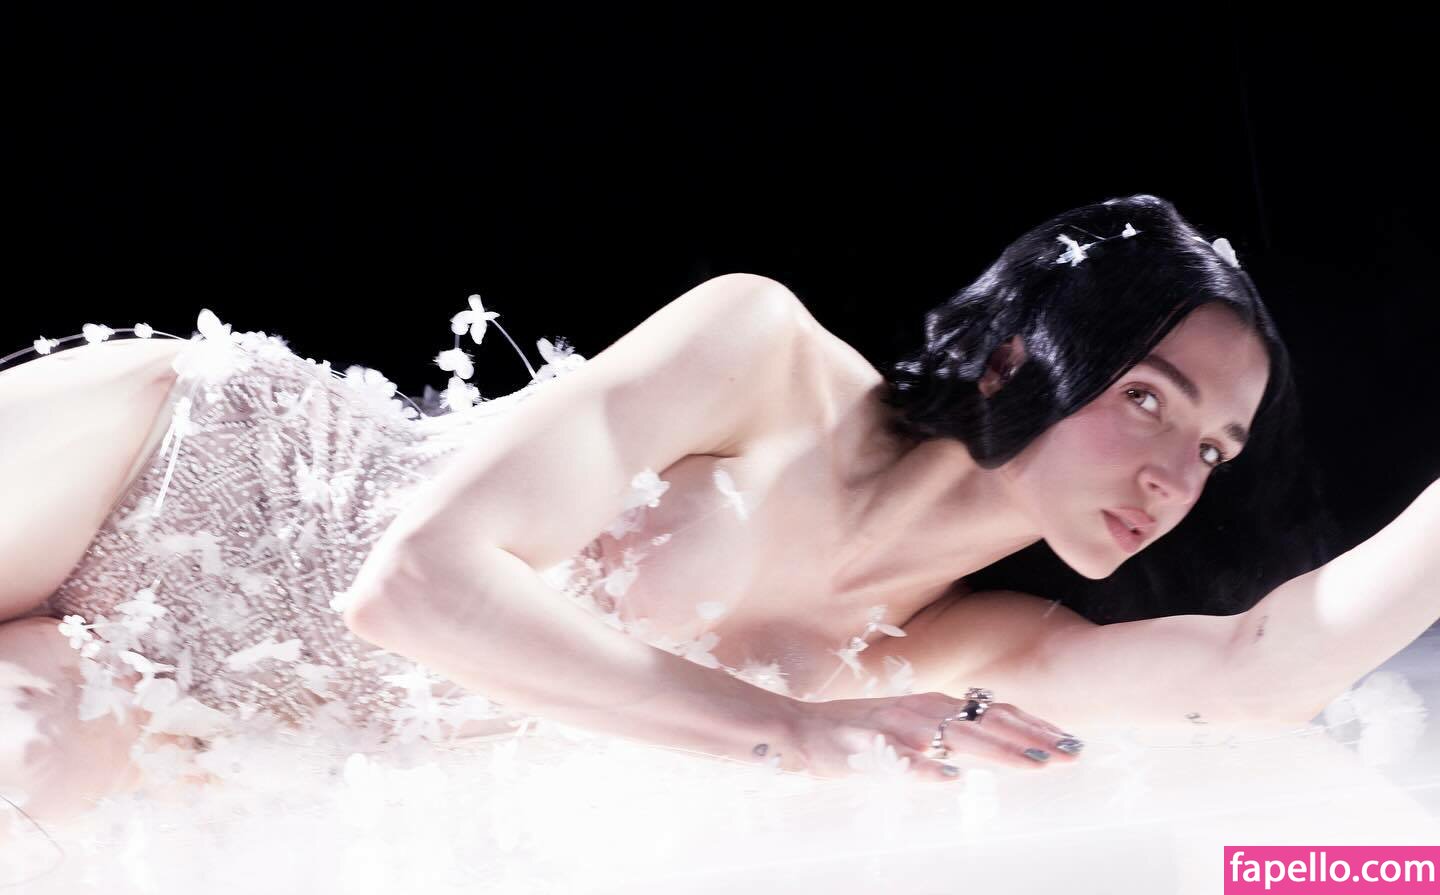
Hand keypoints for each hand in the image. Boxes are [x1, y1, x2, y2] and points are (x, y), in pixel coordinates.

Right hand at [783, 691, 1082, 780]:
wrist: (800, 729)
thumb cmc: (862, 731)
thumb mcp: (914, 723)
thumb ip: (952, 728)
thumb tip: (999, 736)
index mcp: (936, 704)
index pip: (995, 712)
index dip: (1035, 726)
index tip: (1072, 741)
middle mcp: (922, 710)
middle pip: (986, 723)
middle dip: (1031, 739)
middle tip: (1071, 754)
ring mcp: (896, 726)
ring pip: (954, 737)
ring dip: (996, 751)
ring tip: (1032, 764)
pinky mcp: (867, 746)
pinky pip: (900, 759)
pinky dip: (926, 769)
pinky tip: (951, 780)